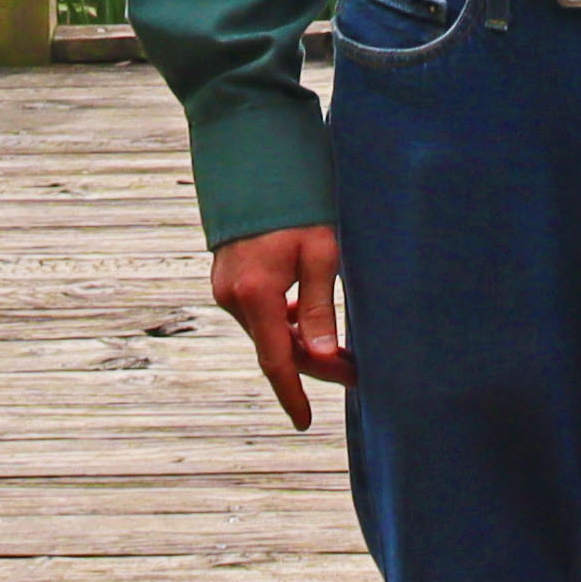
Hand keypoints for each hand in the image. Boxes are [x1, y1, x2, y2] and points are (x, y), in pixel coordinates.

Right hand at [211, 222, 354, 430]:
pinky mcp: (228, 278)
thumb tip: (325, 355)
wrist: (254, 159)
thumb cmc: (295, 202)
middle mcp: (233, 296)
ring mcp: (226, 287)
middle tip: (355, 370)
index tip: (304, 421)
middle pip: (274, 348)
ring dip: (299, 342)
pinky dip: (283, 322)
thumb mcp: (320, 251)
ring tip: (340, 347)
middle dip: (313, 364)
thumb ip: (320, 305)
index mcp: (255, 293)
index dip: (292, 394)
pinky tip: (307, 317)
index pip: (275, 360)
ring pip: (267, 331)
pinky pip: (257, 313)